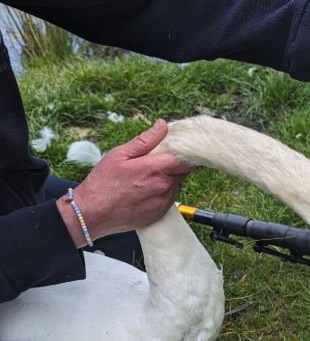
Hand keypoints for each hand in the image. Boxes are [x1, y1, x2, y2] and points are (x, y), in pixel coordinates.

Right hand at [57, 119, 194, 247]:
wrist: (91, 215)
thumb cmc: (103, 183)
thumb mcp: (120, 155)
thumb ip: (145, 140)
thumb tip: (162, 125)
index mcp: (156, 170)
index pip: (187, 160)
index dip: (187, 152)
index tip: (181, 148)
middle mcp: (164, 187)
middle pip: (183, 171)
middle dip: (174, 164)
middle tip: (156, 161)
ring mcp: (164, 202)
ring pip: (176, 184)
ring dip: (169, 178)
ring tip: (147, 177)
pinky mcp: (161, 213)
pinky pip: (169, 198)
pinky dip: (163, 192)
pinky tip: (145, 190)